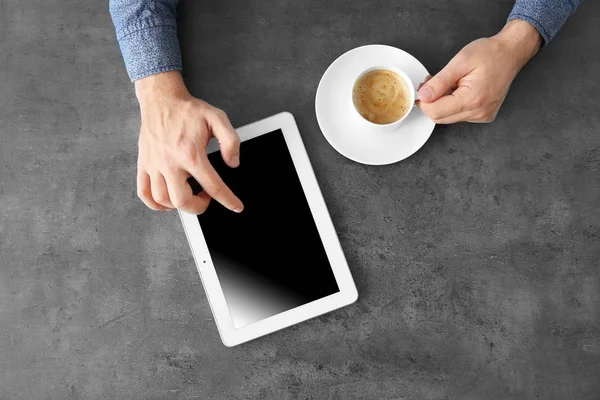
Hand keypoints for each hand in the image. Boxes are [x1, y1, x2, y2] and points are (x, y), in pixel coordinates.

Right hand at [134, 71, 242, 213]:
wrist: (162, 99)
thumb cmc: (188, 110)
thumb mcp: (218, 119)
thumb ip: (230, 141)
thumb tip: (233, 163)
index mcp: (191, 154)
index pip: (213, 186)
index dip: (228, 200)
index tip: (236, 207)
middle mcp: (170, 162)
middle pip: (183, 201)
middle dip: (199, 207)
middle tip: (206, 198)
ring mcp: (154, 165)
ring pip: (163, 200)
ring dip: (179, 205)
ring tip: (189, 196)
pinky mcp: (144, 164)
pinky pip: (144, 193)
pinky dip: (156, 204)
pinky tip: (167, 201)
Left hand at [417, 20, 541, 123]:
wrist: (510, 53)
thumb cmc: (489, 54)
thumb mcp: (460, 62)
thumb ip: (439, 82)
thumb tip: (423, 96)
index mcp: (473, 99)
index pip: (436, 112)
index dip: (424, 101)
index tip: (423, 88)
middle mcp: (479, 112)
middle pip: (440, 118)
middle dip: (431, 102)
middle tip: (432, 83)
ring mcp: (482, 116)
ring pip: (448, 117)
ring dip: (442, 103)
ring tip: (450, 83)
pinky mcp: (483, 115)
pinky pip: (459, 115)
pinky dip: (453, 104)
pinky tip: (459, 90)